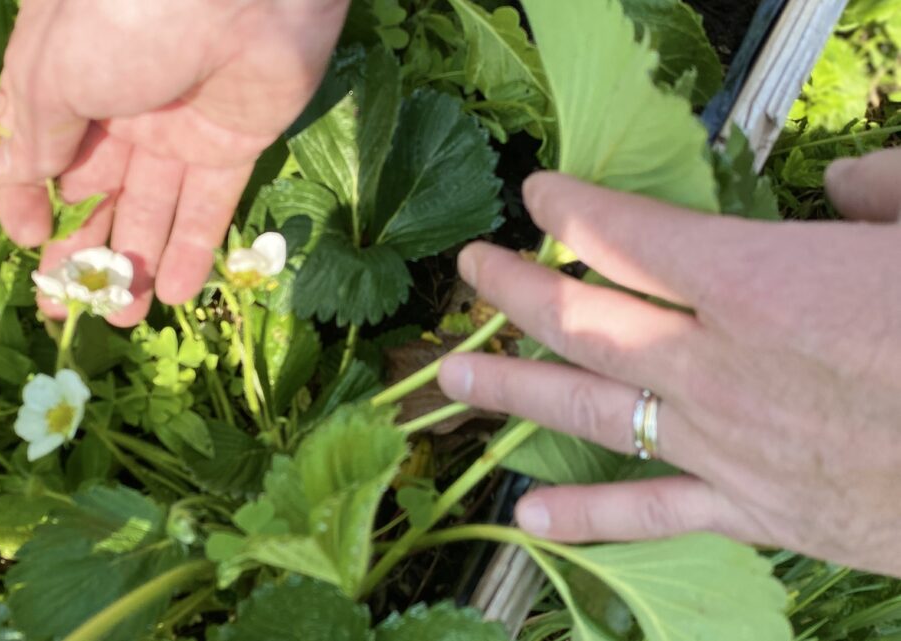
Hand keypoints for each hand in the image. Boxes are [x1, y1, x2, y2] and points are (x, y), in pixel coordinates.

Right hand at [0, 0, 348, 325]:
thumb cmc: (124, 16)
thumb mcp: (56, 74)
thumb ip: (38, 132)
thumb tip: (24, 177)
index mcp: (65, 77)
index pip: (38, 150)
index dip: (26, 200)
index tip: (24, 247)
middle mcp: (119, 104)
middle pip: (96, 190)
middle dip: (81, 250)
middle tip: (70, 310)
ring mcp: (179, 125)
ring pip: (152, 206)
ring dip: (137, 263)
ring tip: (121, 321)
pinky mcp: (235, 139)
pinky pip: (210, 202)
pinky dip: (193, 249)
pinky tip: (175, 296)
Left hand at [438, 148, 900, 575]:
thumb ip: (880, 191)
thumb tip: (838, 189)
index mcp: (759, 280)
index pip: (625, 235)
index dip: (569, 209)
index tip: (537, 193)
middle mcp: (719, 364)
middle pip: (582, 320)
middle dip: (513, 290)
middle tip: (468, 272)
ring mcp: (729, 444)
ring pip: (592, 410)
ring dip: (511, 388)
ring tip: (448, 377)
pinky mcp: (761, 511)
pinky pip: (655, 516)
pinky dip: (589, 518)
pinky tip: (531, 516)